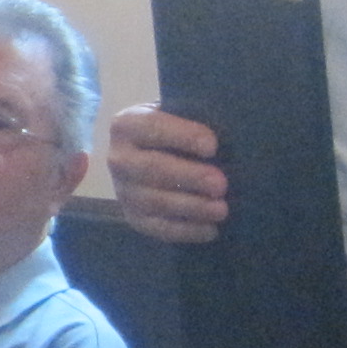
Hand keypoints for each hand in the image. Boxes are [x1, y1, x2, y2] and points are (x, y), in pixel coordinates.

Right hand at [106, 104, 225, 243]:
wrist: (151, 155)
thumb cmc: (175, 132)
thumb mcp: (178, 116)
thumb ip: (196, 119)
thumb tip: (228, 133)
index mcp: (126, 125)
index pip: (152, 127)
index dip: (183, 136)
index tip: (213, 146)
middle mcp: (118, 158)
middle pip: (152, 168)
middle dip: (189, 177)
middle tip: (221, 185)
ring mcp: (123, 191)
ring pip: (155, 201)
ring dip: (191, 207)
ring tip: (221, 210)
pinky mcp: (133, 217)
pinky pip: (157, 228)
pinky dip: (185, 231)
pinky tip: (211, 230)